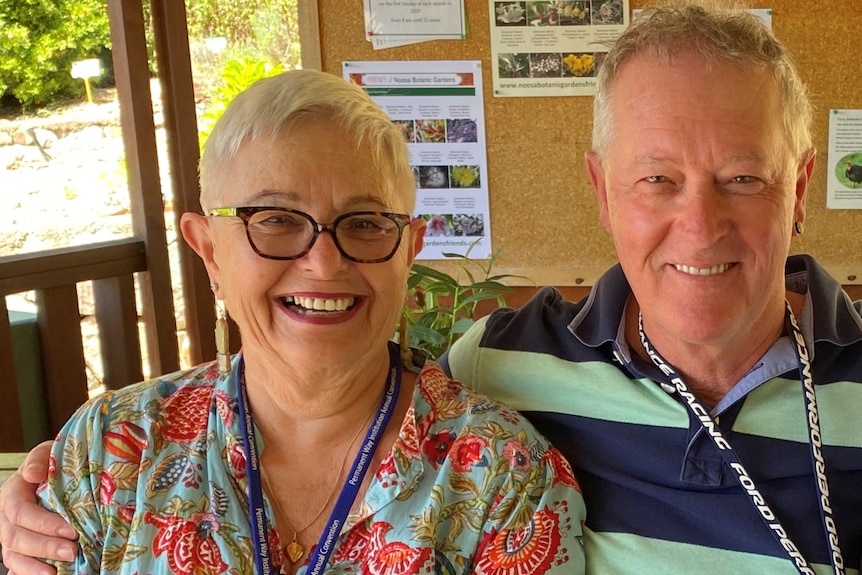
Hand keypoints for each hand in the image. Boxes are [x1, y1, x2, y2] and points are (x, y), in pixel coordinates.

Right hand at [0, 441, 77, 574]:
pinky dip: (27, 574)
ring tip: (57, 572)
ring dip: (34, 567)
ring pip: (13, 556)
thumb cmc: (53, 464)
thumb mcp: (49, 453)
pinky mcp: (19, 549)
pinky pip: (16, 566)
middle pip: (15, 538)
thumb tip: (33, 474)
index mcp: (12, 494)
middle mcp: (6, 518)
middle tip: (72, 552)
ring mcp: (10, 536)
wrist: (54, 474)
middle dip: (44, 547)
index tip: (71, 530)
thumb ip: (40, 459)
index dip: (44, 524)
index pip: (20, 512)